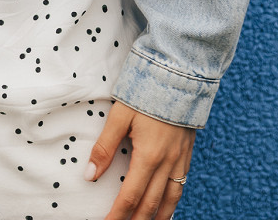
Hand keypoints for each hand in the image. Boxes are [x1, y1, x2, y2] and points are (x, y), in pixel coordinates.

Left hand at [86, 101, 194, 219]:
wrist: (179, 73)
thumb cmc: (146, 91)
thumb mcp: (120, 115)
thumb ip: (105, 147)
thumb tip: (90, 176)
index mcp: (148, 156)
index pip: (130, 196)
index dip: (117, 215)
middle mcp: (167, 163)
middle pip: (150, 204)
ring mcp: (180, 159)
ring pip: (170, 200)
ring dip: (158, 217)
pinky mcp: (187, 152)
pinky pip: (181, 185)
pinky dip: (173, 202)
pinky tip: (167, 206)